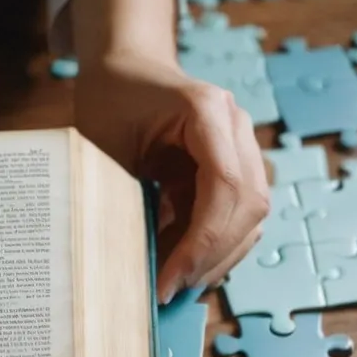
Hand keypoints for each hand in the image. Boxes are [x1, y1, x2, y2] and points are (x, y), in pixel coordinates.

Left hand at [74, 53, 268, 302]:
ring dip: (218, 257)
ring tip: (175, 286)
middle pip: (250, 205)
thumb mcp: (104, 144)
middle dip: (212, 256)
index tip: (170, 278)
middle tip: (171, 291)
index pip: (226, 186)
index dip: (203, 241)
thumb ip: (123, 195)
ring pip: (252, 216)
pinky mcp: (235, 165)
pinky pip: (237, 214)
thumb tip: (133, 266)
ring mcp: (243, 145)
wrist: (125, 66)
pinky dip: (213, 245)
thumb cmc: (109, 100)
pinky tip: (183, 267)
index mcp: (207, 111)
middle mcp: (236, 126)